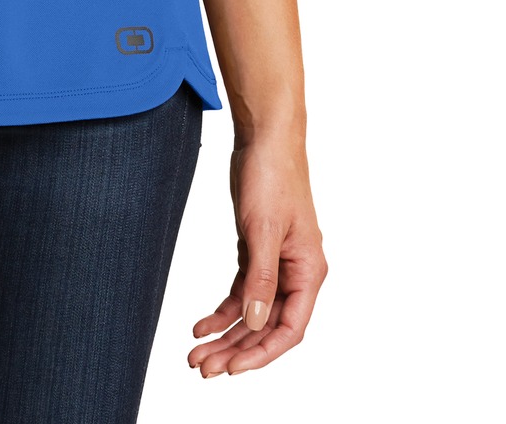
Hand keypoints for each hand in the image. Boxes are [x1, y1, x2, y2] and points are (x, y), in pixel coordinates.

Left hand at [188, 130, 326, 376]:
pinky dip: (223, 310)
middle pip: (267, 326)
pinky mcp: (257, 251)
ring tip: (196, 353)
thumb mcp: (262, 229)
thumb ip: (260, 278)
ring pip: (252, 312)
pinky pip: (241, 291)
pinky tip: (202, 324)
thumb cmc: (272, 175)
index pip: (289, 328)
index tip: (231, 368)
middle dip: (236, 349)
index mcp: (308, 271)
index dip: (261, 353)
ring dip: (226, 334)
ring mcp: (276, 263)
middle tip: (202, 366)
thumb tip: (255, 321)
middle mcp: (296, 273)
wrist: (264, 137)